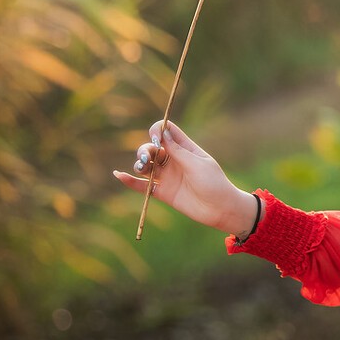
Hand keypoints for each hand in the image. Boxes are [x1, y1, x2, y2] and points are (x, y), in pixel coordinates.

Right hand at [113, 120, 256, 235]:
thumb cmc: (213, 183)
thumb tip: (162, 132)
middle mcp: (174, 161)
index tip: (157, 138)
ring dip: (139, 163)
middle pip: (153, 148)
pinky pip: (142, 186)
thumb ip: (178, 151)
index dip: (158, 130)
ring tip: (142, 168)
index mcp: (186, 149)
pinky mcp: (163, 192)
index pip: (167, 132)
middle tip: (147, 157)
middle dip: (146, 149)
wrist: (220, 209)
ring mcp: (168, 176)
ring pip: (146, 165)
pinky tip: (119, 175)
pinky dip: (130, 181)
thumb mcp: (196, 164)